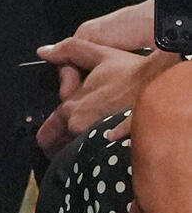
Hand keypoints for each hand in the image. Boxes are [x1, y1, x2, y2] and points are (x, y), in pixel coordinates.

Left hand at [37, 46, 157, 151]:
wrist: (166, 92)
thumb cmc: (136, 76)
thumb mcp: (101, 55)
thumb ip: (69, 51)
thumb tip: (44, 51)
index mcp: (71, 108)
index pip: (48, 130)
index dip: (48, 133)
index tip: (49, 138)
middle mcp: (78, 128)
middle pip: (60, 147)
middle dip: (61, 146)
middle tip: (70, 143)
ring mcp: (95, 143)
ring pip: (77, 155)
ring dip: (79, 152)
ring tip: (91, 146)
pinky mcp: (113, 153)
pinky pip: (97, 161)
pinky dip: (97, 158)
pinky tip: (107, 151)